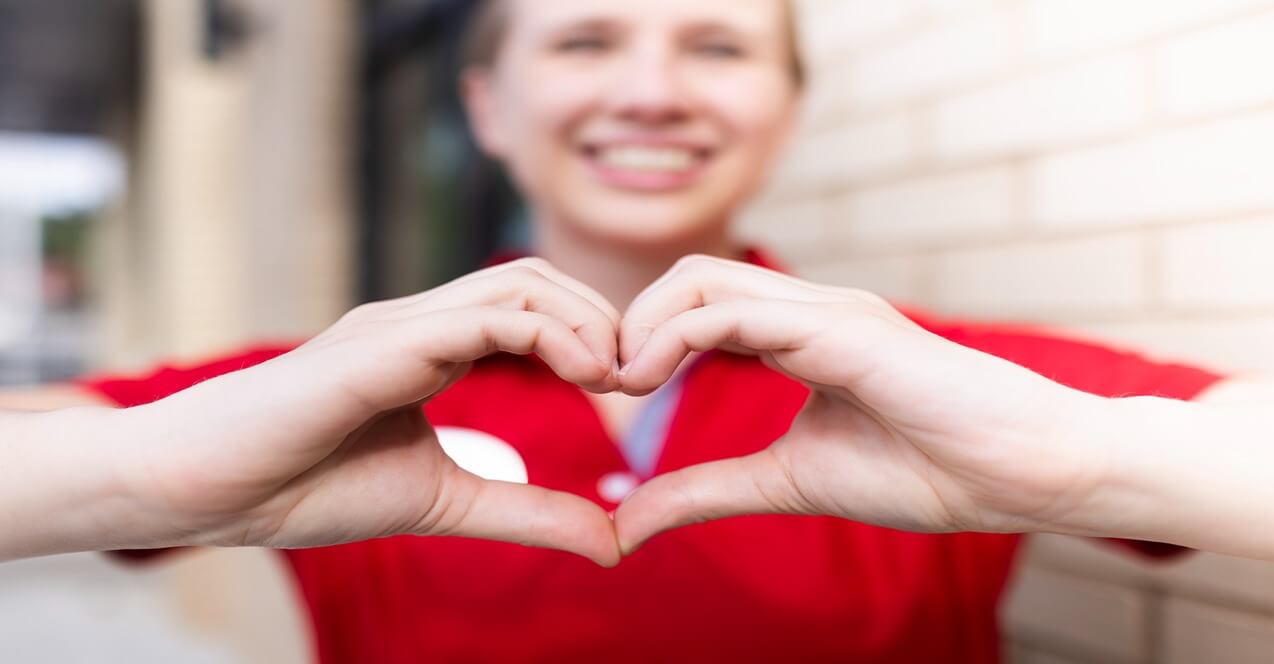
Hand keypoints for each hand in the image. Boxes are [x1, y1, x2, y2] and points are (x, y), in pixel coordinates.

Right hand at [115, 259, 622, 564]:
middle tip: (637, 376)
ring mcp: (400, 323)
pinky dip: (549, 336)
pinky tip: (584, 375)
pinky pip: (484, 316)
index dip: (592, 336)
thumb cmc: (306, 487)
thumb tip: (609, 542)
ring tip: (616, 376)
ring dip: (584, 321)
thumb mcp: (445, 502)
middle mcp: (422, 321)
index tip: (628, 387)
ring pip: (518, 284)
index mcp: (433, 347)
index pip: (533, 308)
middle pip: (537, 279)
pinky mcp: (383, 344)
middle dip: (602, 318)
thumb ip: (526, 512)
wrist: (210, 490)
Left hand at [613, 256, 1110, 552]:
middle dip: (628, 322)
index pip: (693, 304)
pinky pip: (733, 310)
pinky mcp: (843, 328)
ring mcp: (825, 311)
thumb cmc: (926, 470)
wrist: (1021, 474)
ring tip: (620, 383)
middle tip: (600, 383)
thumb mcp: (787, 483)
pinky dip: (674, 336)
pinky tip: (650, 380)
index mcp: (795, 335)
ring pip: (700, 280)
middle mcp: (805, 310)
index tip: (608, 394)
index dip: (639, 340)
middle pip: (684, 277)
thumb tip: (628, 523)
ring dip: (642, 326)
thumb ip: (707, 491)